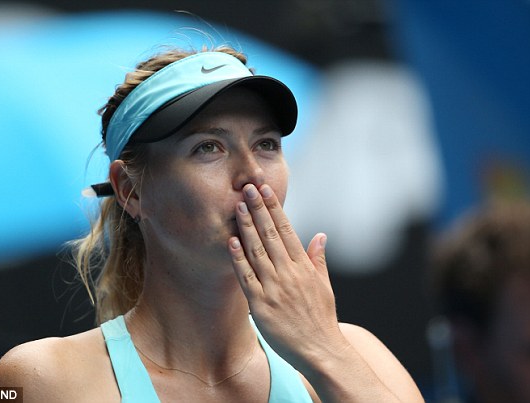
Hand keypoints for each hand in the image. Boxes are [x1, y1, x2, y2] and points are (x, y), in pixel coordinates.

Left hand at [228, 183, 348, 369]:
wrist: (320, 350)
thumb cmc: (321, 318)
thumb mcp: (324, 285)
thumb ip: (318, 259)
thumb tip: (319, 235)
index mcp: (303, 266)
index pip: (286, 229)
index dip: (274, 207)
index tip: (265, 190)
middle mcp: (288, 273)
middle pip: (270, 234)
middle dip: (258, 208)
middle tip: (247, 186)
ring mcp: (274, 287)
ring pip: (257, 250)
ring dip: (247, 226)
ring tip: (238, 205)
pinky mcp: (260, 304)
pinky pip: (247, 276)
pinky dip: (238, 258)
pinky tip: (232, 240)